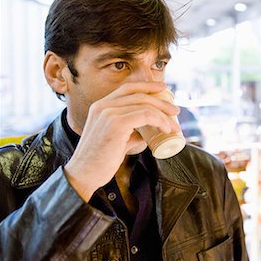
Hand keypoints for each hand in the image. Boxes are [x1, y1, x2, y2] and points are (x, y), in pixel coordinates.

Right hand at [64, 82, 179, 200]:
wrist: (84, 175)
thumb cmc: (100, 161)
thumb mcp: (117, 140)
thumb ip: (131, 133)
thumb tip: (149, 133)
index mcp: (100, 106)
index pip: (127, 88)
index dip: (147, 86)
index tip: (163, 89)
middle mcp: (103, 105)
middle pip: (139, 95)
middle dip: (161, 101)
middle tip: (175, 110)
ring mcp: (108, 113)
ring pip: (144, 105)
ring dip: (163, 114)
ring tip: (174, 126)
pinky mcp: (116, 123)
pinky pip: (145, 115)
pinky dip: (159, 120)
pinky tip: (166, 128)